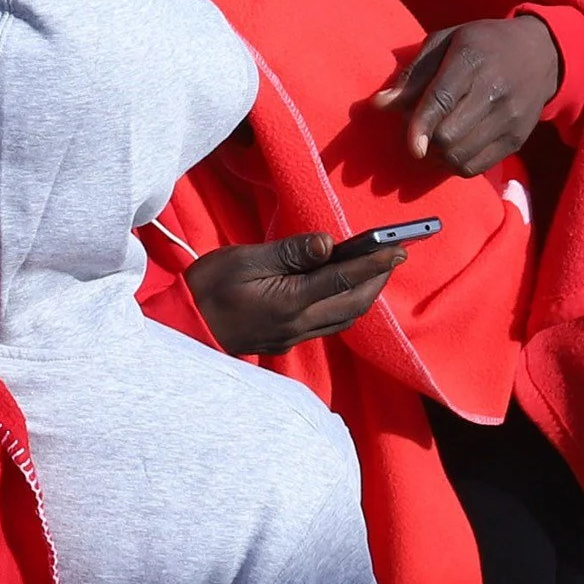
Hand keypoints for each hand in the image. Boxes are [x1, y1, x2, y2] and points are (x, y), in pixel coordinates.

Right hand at [184, 233, 407, 356]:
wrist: (185, 327)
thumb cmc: (208, 287)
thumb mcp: (244, 260)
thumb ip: (290, 253)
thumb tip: (328, 244)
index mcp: (291, 302)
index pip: (344, 280)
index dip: (374, 263)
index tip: (398, 248)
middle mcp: (299, 324)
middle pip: (354, 303)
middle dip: (378, 280)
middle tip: (394, 255)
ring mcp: (294, 335)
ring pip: (345, 317)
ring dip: (366, 294)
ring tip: (375, 270)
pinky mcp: (287, 339)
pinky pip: (330, 324)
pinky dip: (347, 305)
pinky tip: (345, 290)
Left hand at [374, 15, 561, 175]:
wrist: (540, 53)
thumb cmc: (481, 44)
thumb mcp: (444, 42)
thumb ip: (412, 75)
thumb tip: (379, 105)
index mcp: (471, 59)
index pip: (442, 99)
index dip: (421, 125)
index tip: (410, 146)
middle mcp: (494, 90)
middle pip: (449, 135)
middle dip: (425, 139)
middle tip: (417, 129)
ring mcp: (509, 118)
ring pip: (461, 156)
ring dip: (437, 156)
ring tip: (433, 140)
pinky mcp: (517, 139)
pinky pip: (476, 167)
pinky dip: (456, 165)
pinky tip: (452, 149)